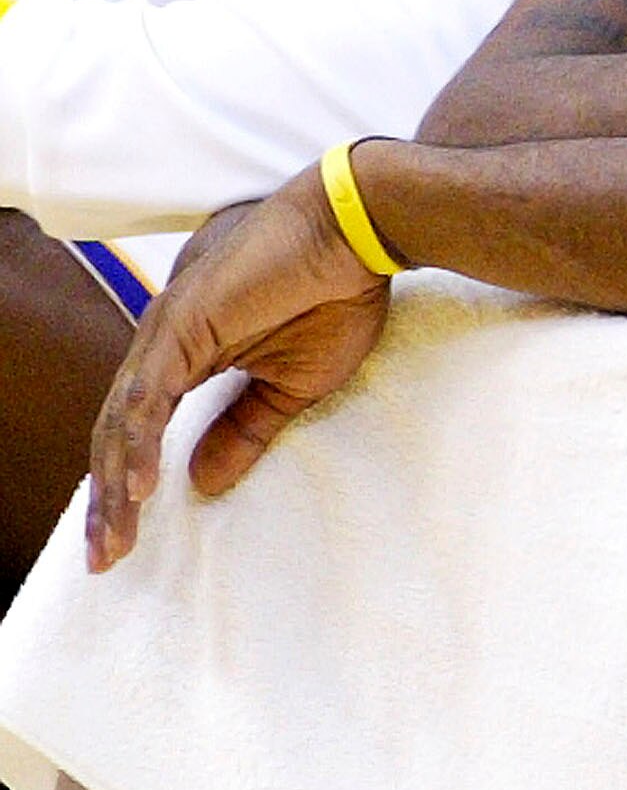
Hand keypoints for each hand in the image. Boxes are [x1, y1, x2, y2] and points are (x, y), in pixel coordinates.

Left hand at [87, 168, 392, 572]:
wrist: (357, 231)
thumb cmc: (336, 293)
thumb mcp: (293, 384)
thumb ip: (243, 429)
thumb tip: (202, 484)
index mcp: (187, 354)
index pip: (139, 430)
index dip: (125, 486)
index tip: (123, 541)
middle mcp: (164, 342)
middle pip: (117, 433)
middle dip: (108, 500)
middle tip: (107, 558)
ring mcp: (167, 329)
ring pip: (122, 421)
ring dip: (115, 484)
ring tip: (117, 539)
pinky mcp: (182, 322)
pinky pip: (150, 395)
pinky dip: (140, 443)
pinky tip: (140, 487)